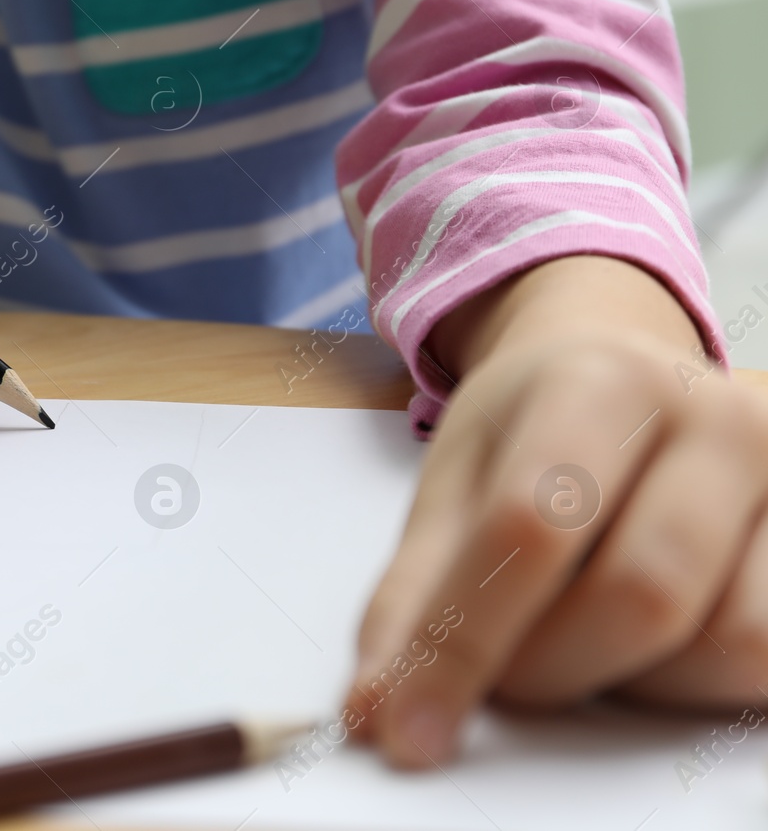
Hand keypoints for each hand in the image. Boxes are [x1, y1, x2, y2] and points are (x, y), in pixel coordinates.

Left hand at [347, 256, 767, 767]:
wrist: (630, 380)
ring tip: (578, 638)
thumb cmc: (536, 432)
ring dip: (628, 682)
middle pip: (641, 595)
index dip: (462, 642)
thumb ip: (414, 595)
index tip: (409, 726)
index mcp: (603, 382)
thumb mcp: (456, 483)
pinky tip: (643, 645)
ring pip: (726, 643)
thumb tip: (379, 709)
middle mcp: (720, 418)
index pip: (531, 526)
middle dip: (548, 668)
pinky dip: (689, 684)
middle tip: (504, 674)